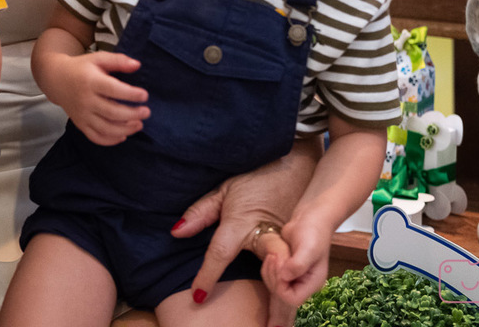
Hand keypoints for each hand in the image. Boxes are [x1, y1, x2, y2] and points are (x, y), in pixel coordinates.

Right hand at [58, 51, 149, 145]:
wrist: (56, 79)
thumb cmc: (81, 68)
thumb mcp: (98, 58)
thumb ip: (118, 60)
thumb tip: (137, 65)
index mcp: (90, 81)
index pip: (113, 90)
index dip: (131, 94)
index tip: (144, 95)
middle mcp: (85, 100)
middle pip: (112, 112)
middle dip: (132, 114)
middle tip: (146, 112)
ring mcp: (82, 114)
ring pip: (105, 128)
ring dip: (126, 129)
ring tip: (139, 124)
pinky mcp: (80, 124)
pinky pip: (96, 137)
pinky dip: (111, 140)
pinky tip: (123, 135)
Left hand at [170, 137, 321, 308]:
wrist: (298, 165)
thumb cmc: (257, 177)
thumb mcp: (225, 188)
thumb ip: (201, 212)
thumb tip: (176, 231)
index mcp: (242, 222)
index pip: (220, 252)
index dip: (207, 275)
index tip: (197, 296)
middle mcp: (267, 236)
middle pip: (271, 272)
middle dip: (271, 299)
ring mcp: (288, 242)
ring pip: (291, 278)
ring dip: (286, 305)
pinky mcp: (302, 246)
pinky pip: (300, 274)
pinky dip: (295, 293)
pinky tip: (289, 315)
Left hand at [271, 214, 332, 308]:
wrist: (310, 218)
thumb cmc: (313, 232)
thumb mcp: (308, 248)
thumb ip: (298, 264)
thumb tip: (285, 277)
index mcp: (312, 283)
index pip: (292, 299)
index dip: (280, 286)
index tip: (280, 266)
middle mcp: (304, 283)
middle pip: (280, 294)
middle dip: (273, 276)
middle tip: (275, 257)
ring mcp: (294, 277)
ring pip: (273, 286)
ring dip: (269, 270)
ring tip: (275, 254)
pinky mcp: (285, 269)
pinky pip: (271, 276)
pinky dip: (267, 267)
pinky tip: (273, 254)